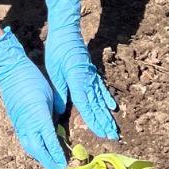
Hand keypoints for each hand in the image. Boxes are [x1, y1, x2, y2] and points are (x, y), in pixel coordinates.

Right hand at [0, 28, 67, 168]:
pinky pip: (23, 139)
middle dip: (48, 161)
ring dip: (39, 156)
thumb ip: (54, 112)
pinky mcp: (15, 121)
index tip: (65, 164)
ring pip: (29, 146)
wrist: (10, 71)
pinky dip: (31, 147)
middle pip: (38, 150)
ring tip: (48, 163)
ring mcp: (19, 124)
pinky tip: (37, 148)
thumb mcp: (49, 95)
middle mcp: (28, 125)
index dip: (57, 154)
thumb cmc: (33, 79)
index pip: (50, 141)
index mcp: (39, 118)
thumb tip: (57, 123)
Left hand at [43, 0, 119, 139]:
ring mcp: (92, 76)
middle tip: (113, 136)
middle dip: (104, 122)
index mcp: (77, 81)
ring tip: (114, 127)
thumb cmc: (58, 50)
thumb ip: (60, 92)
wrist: (67, 31)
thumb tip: (60, 111)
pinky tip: (112, 106)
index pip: (86, 105)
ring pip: (101, 99)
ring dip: (107, 114)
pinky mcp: (92, 72)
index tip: (101, 133)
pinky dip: (106, 98)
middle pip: (97, 105)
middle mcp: (88, 80)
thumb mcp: (54, 72)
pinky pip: (101, 88)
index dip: (93, 121)